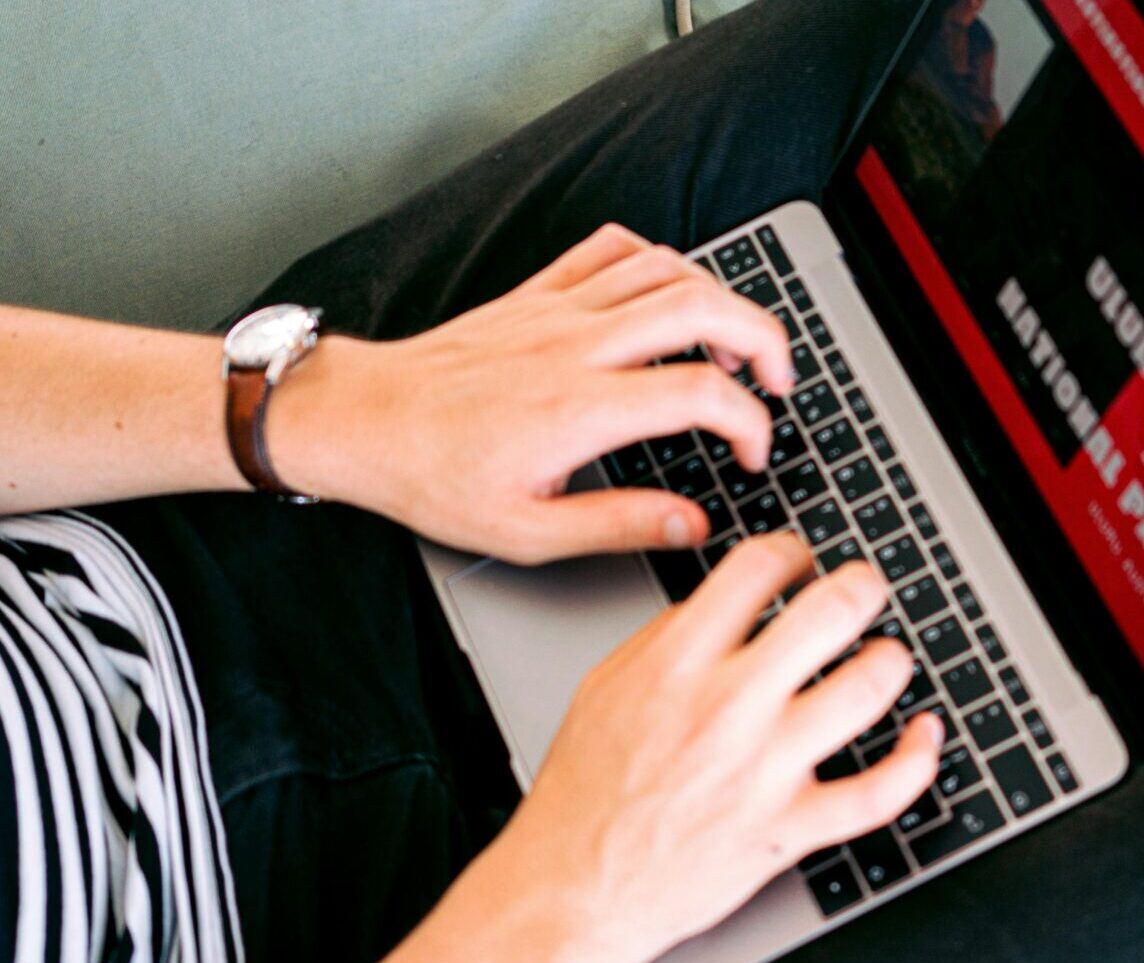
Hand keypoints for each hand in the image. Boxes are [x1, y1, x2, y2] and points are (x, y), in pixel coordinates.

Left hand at [273, 223, 793, 562]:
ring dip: (721, 298)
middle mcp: (578, 345)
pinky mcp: (538, 293)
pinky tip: (668, 294)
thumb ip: (622, 525)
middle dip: (765, 338)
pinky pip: (613, 248)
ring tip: (736, 342)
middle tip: (779, 379)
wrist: (364, 422)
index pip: (703, 393)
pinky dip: (658, 261)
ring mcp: (559, 310)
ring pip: (667, 270)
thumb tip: (694, 525)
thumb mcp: (529, 532)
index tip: (751, 454)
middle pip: (703, 309)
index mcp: (582, 409)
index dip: (751, 424)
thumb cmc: (434, 478)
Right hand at [499, 533, 944, 962]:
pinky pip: (878, 793)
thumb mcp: (605, 686)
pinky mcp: (789, 829)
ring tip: (886, 657)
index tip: (801, 562)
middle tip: (865, 589)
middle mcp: (727, 708)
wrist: (573, 887)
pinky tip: (924, 735)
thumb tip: (725, 603)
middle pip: (829, 613)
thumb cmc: (584, 792)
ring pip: (865, 691)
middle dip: (862, 587)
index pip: (757, 568)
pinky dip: (917, 760)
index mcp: (677, 663)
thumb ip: (666, 636)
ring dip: (890, 662)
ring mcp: (764, 770)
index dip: (792, 551)